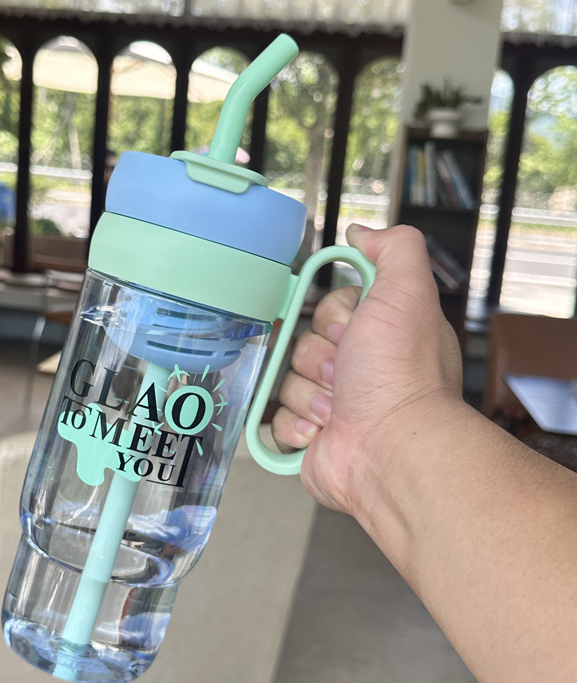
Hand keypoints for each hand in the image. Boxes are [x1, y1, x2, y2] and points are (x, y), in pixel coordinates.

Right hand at [271, 224, 462, 515]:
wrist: (390, 450)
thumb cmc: (401, 374)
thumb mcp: (407, 292)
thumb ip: (394, 248)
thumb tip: (361, 232)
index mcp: (380, 336)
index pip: (330, 308)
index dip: (333, 316)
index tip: (352, 331)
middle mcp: (359, 369)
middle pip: (302, 342)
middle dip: (319, 358)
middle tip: (346, 375)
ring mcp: (332, 405)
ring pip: (286, 380)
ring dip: (309, 394)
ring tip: (338, 410)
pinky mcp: (310, 436)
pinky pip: (276, 418)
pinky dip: (296, 425)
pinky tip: (323, 432)